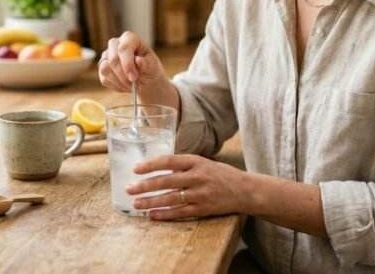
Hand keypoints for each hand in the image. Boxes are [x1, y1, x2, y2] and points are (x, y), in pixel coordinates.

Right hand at [98, 31, 166, 92]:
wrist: (145, 77)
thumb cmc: (149, 67)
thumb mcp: (152, 65)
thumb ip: (146, 63)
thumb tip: (138, 61)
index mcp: (129, 38)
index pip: (124, 48)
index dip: (127, 64)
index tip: (133, 77)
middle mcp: (115, 44)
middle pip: (112, 59)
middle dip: (123, 75)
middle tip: (134, 85)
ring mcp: (107, 56)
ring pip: (105, 69)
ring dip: (119, 82)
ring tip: (132, 86)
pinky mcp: (103, 68)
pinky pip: (104, 79)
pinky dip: (116, 86)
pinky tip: (126, 86)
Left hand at [125, 154, 248, 220]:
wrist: (245, 190)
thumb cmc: (220, 174)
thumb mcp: (203, 163)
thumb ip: (183, 166)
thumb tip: (157, 170)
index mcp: (196, 161)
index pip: (169, 161)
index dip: (151, 165)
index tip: (136, 169)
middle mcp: (198, 176)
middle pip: (166, 181)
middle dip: (145, 186)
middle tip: (129, 189)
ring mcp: (201, 194)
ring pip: (170, 198)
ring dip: (151, 202)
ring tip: (136, 204)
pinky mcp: (204, 208)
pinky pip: (180, 212)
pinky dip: (164, 214)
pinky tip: (152, 215)